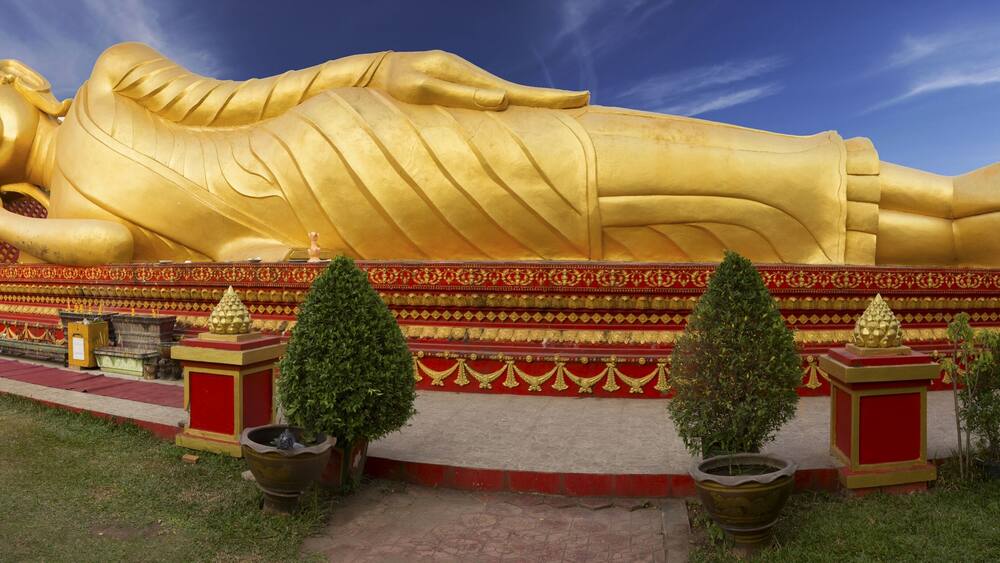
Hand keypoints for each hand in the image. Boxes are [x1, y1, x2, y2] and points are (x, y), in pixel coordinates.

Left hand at [368, 50, 588, 110]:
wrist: (375, 71)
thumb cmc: (393, 85)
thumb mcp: (423, 90)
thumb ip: (461, 95)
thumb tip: (502, 101)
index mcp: (471, 78)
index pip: (519, 93)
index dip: (549, 99)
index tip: (580, 98)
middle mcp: (473, 77)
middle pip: (521, 92)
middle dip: (552, 99)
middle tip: (585, 100)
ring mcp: (468, 82)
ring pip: (510, 95)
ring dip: (537, 102)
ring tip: (564, 107)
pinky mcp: (460, 88)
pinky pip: (494, 98)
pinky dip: (515, 103)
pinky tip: (522, 108)